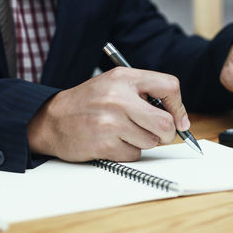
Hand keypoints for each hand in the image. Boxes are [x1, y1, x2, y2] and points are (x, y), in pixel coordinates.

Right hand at [27, 67, 189, 161]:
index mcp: (125, 78)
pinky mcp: (104, 144)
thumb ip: (147, 94)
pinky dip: (129, 152)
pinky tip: (114, 142)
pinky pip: (134, 154)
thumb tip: (180, 119)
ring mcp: (110, 122)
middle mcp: (118, 98)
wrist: (53, 119)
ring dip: (144, 142)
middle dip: (168, 133)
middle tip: (159, 134)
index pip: (169, 86)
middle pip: (166, 123)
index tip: (179, 120)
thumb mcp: (116, 85)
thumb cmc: (90, 102)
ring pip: (151, 141)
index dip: (179, 106)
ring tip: (126, 133)